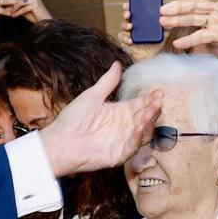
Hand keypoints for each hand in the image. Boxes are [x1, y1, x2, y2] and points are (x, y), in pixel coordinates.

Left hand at [1, 0, 53, 22]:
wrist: (44, 22)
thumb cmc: (36, 15)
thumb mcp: (25, 8)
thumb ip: (19, 5)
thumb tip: (9, 4)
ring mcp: (34, 0)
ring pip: (20, 0)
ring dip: (12, 6)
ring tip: (8, 10)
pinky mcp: (34, 6)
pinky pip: (23, 8)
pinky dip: (17, 12)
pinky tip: (13, 15)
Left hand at [38, 62, 161, 176]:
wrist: (59, 141)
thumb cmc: (72, 119)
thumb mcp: (92, 96)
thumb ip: (108, 82)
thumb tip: (117, 64)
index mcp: (120, 112)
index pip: (140, 104)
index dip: (150, 98)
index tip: (159, 91)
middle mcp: (125, 126)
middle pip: (145, 117)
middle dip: (153, 109)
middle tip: (158, 100)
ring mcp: (123, 141)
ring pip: (143, 132)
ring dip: (149, 122)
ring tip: (151, 112)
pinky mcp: (118, 154)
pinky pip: (132, 147)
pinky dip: (137, 138)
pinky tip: (139, 127)